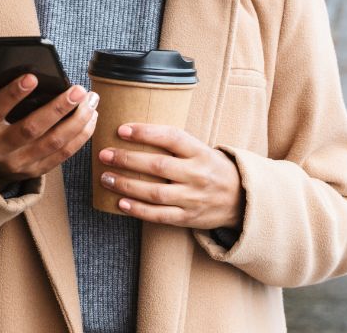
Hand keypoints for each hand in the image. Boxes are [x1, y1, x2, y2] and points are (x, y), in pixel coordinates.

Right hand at [0, 74, 99, 184]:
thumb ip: (7, 101)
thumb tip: (42, 79)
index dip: (13, 94)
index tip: (32, 77)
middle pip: (32, 128)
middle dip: (59, 107)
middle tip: (78, 90)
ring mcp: (18, 164)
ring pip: (53, 142)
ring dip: (77, 121)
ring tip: (90, 102)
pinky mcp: (35, 172)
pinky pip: (63, 154)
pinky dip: (80, 135)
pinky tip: (90, 119)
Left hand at [97, 123, 243, 229]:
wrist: (241, 200)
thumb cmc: (212, 168)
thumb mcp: (202, 150)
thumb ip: (176, 144)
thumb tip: (134, 130)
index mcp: (201, 152)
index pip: (172, 137)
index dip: (146, 133)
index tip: (122, 129)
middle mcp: (198, 174)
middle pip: (158, 166)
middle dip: (127, 160)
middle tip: (104, 154)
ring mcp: (193, 198)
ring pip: (155, 193)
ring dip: (127, 186)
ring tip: (106, 178)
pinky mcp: (189, 218)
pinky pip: (160, 216)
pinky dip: (138, 210)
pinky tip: (121, 203)